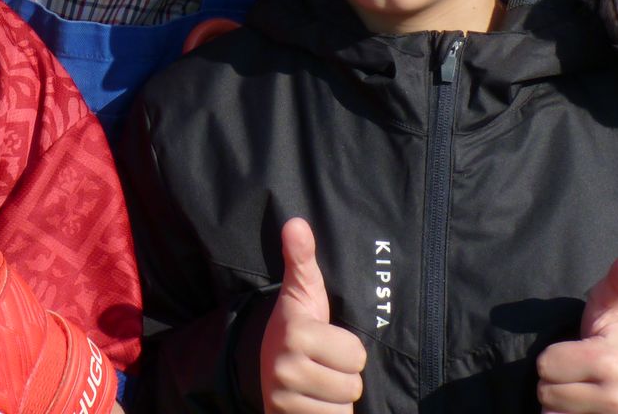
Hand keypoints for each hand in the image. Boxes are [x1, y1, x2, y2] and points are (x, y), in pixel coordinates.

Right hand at [261, 218, 364, 413]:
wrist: (261, 371)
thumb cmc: (293, 330)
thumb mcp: (302, 295)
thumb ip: (302, 260)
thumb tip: (296, 222)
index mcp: (295, 333)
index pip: (356, 354)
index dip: (348, 350)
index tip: (326, 343)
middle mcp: (285, 367)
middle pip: (353, 384)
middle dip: (344, 377)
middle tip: (323, 366)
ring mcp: (285, 398)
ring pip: (344, 407)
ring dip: (336, 400)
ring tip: (318, 386)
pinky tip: (313, 404)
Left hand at [537, 255, 617, 413]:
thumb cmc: (614, 335)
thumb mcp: (612, 306)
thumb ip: (617, 283)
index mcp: (610, 363)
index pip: (547, 364)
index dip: (553, 355)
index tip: (574, 350)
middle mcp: (615, 398)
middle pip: (546, 391)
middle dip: (554, 379)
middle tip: (575, 369)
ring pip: (550, 413)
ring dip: (557, 401)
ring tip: (578, 387)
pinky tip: (578, 405)